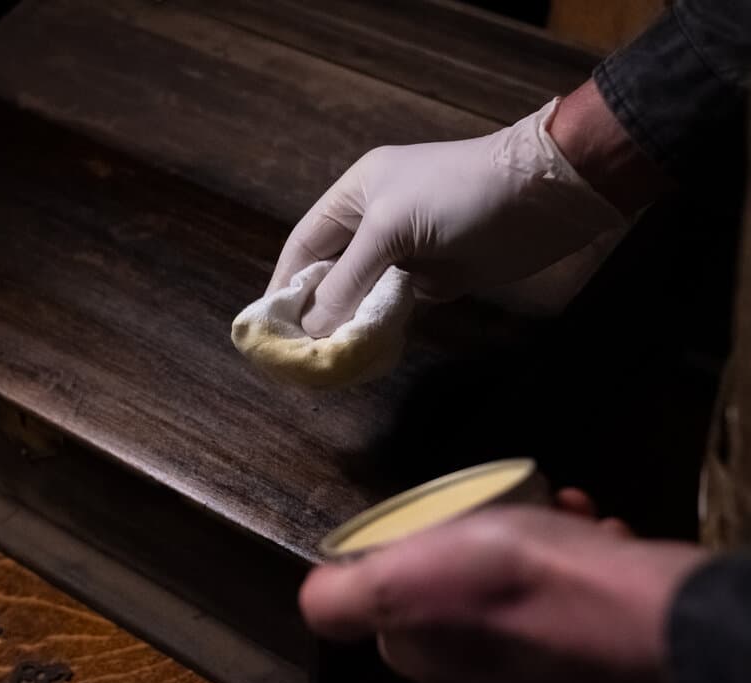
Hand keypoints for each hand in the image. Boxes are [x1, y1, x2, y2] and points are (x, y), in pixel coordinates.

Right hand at [269, 96, 626, 337]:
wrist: (544, 196)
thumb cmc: (458, 196)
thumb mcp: (391, 230)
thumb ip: (348, 280)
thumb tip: (313, 328)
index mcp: (355, 197)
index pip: (304, 244)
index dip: (283, 283)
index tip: (265, 324)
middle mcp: (375, 225)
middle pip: (330, 274)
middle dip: (312, 310)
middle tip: (293, 353)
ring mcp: (406, 253)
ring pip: (361, 296)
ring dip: (345, 325)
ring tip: (323, 360)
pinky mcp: (436, 279)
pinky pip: (394, 310)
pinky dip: (380, 330)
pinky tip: (364, 351)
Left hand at [299, 507, 706, 682]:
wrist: (640, 610)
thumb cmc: (510, 581)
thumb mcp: (400, 583)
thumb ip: (345, 599)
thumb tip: (311, 601)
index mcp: (431, 655)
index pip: (394, 602)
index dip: (403, 554)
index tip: (431, 519)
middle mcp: (484, 668)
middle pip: (460, 585)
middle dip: (476, 534)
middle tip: (502, 505)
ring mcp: (544, 658)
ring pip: (523, 579)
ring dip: (535, 530)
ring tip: (556, 508)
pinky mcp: (597, 642)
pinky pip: (577, 585)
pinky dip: (581, 549)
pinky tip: (592, 525)